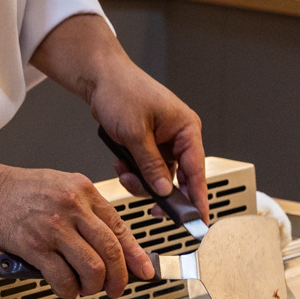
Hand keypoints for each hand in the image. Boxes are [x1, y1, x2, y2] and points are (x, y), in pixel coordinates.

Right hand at [0, 165, 153, 298]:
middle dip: (119, 278)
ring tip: (85, 289)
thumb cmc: (21, 193)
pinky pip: (63, 278)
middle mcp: (72, 207)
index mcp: (84, 191)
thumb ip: (88, 213)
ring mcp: (54, 227)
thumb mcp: (63, 189)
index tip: (145, 271)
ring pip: (92, 268)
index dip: (136, 255)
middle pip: (111, 251)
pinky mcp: (34, 246)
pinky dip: (68, 291)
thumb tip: (114, 248)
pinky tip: (65, 288)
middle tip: (115, 290)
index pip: (120, 228)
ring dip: (93, 287)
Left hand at [31, 15, 207, 221]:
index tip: (200, 221)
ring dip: (141, 182)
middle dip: (160, 191)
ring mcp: (164, 143)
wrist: (100, 77)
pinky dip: (133, 173)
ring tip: (124, 171)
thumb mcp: (135, 133)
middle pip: (179, 179)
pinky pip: (147, 170)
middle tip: (152, 208)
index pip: (197, 171)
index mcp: (186, 129)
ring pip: (159, 178)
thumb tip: (164, 190)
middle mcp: (179, 137)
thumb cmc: (121, 91)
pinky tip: (121, 164)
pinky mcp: (149, 146)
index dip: (198, 198)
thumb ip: (151, 165)